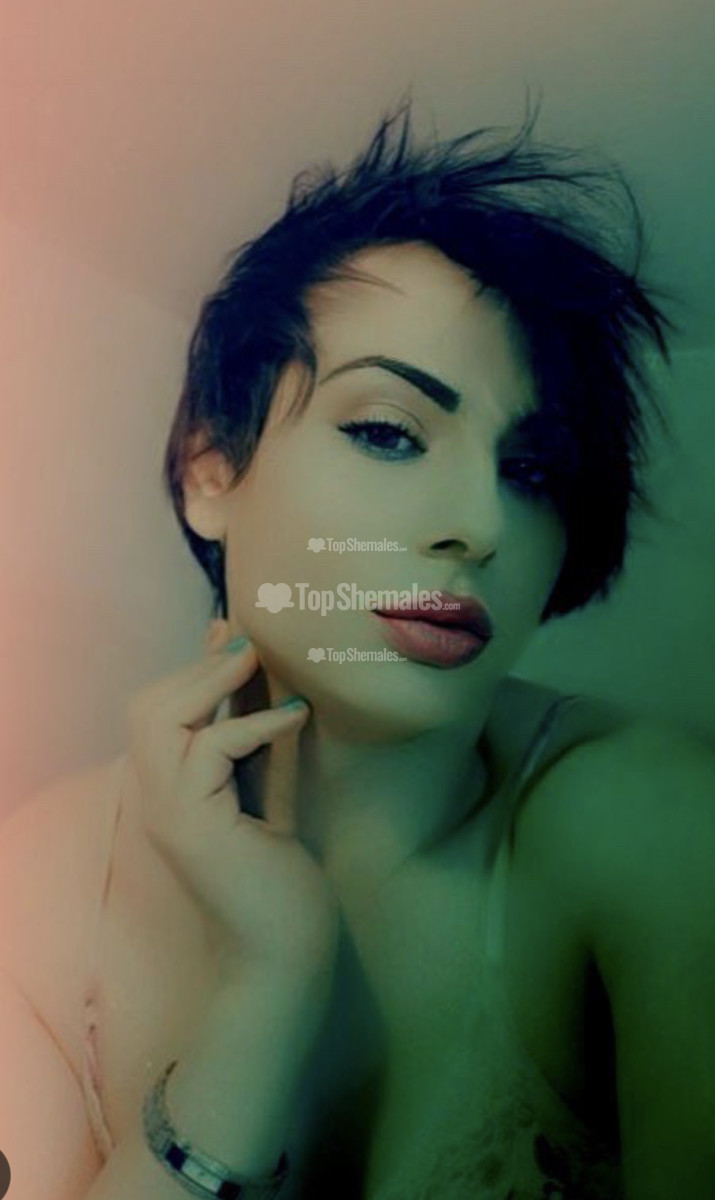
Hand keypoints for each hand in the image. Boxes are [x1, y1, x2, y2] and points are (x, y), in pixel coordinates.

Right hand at [124, 637, 338, 992]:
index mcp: (172, 792)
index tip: (234, 634)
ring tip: (258, 663)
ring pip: (158, 719)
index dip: (193, 668)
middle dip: (197, 667)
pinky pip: (208, 748)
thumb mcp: (269, 794)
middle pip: (146, 707)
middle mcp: (158, 799)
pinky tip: (295, 715)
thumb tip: (263, 681)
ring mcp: (169, 813)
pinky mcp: (194, 826)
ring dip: (210, 682)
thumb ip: (258, 743)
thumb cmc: (283, 881)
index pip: (158, 712)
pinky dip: (253, 724)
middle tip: (249, 646)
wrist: (284, 955)